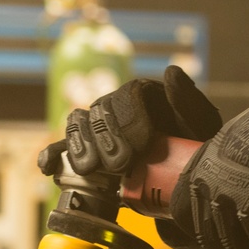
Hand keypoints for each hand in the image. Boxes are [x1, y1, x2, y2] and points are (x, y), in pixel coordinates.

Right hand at [39, 65, 221, 175]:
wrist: (182, 176)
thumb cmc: (193, 146)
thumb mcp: (200, 125)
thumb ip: (188, 101)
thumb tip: (171, 71)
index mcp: (143, 94)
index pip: (130, 96)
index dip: (132, 119)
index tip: (144, 144)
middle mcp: (116, 106)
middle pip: (102, 112)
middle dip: (108, 139)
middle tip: (120, 165)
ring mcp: (97, 127)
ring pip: (79, 125)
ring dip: (81, 145)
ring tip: (90, 169)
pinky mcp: (86, 150)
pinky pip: (63, 147)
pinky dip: (54, 154)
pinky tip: (48, 166)